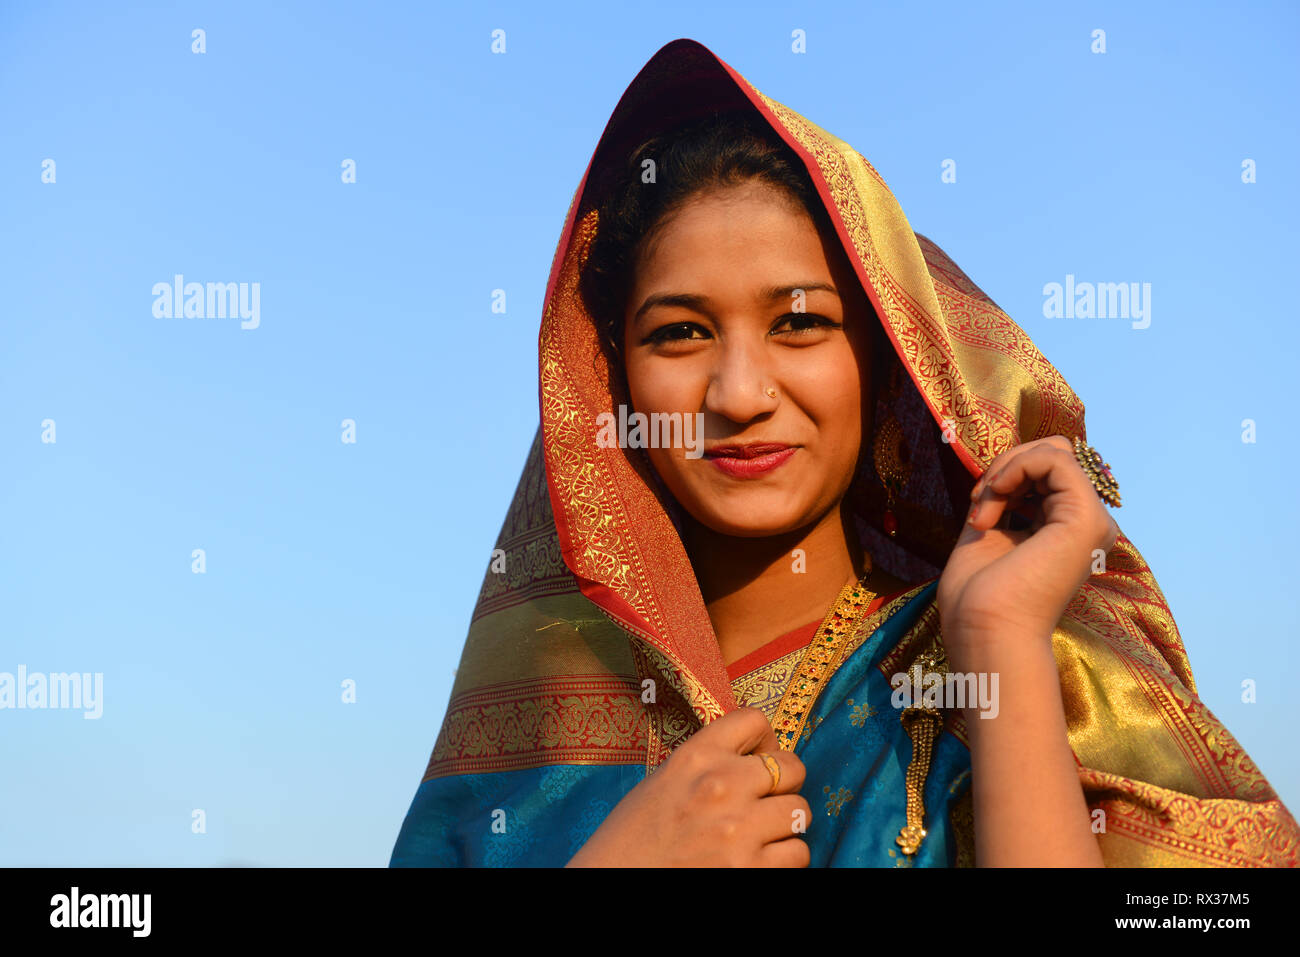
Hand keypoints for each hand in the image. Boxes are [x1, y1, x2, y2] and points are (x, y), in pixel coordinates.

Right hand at [565, 707, 810, 866]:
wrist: (613, 881)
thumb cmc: (633, 837)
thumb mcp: (664, 781)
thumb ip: (708, 765)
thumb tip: (754, 762)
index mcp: (695, 756)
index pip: (755, 720)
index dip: (765, 740)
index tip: (758, 758)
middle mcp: (721, 785)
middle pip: (792, 767)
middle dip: (783, 785)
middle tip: (765, 801)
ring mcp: (739, 829)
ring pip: (800, 811)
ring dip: (785, 824)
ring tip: (762, 834)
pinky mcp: (750, 869)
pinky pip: (799, 852)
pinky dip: (785, 858)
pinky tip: (761, 859)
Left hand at [936, 435, 1118, 663]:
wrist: (985, 630)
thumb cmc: (979, 597)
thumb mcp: (987, 532)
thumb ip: (1001, 498)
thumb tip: (1002, 467)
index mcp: (1066, 530)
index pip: (1048, 470)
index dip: (1007, 473)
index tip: (976, 503)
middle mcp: (1087, 524)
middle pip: (1055, 453)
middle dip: (1008, 465)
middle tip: (977, 500)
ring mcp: (1092, 522)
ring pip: (1056, 451)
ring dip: (1006, 470)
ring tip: (982, 510)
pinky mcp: (1086, 519)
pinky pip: (1056, 460)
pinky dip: (1015, 468)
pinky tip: (993, 500)